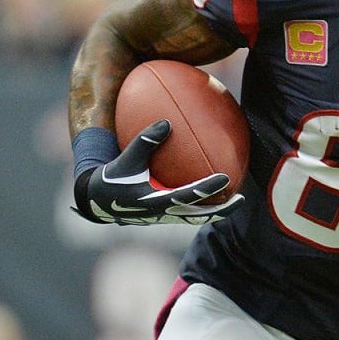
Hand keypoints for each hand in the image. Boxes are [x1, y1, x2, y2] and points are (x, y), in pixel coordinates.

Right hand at [73, 120, 244, 225]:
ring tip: (234, 200)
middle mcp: (162, 213)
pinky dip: (201, 205)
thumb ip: (145, 140)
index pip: (186, 196)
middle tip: (241, 200)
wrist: (96, 201)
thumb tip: (167, 121)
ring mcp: (164, 218)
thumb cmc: (112, 176)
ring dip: (215, 211)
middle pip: (198, 216)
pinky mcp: (163, 216)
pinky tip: (212, 192)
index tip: (225, 178)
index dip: (206, 188)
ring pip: (194, 218)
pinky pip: (187, 212)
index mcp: (154, 201)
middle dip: (221, 210)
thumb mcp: (126, 157)